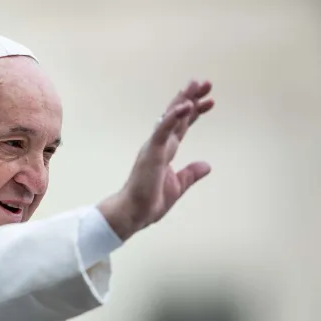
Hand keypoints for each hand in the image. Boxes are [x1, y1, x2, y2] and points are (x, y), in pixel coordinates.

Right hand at [98, 80, 214, 239]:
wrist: (135, 213)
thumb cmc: (150, 200)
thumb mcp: (178, 185)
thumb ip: (191, 173)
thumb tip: (206, 165)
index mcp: (165, 151)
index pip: (182, 126)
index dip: (195, 113)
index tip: (210, 101)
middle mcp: (159, 144)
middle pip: (176, 116)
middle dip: (190, 98)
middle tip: (205, 82)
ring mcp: (154, 147)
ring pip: (170, 118)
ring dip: (183, 100)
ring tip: (197, 85)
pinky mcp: (151, 153)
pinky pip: (163, 131)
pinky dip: (174, 118)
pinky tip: (185, 106)